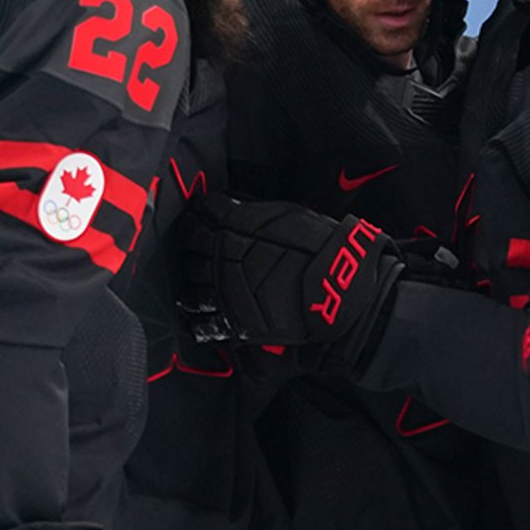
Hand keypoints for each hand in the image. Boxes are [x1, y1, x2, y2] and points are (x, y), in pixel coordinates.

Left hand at [178, 195, 402, 365]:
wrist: (341, 292)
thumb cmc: (323, 250)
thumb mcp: (288, 215)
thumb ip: (253, 211)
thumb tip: (227, 205)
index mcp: (239, 228)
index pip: (207, 213)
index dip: (199, 211)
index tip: (198, 210)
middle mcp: (225, 260)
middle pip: (194, 248)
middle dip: (190, 242)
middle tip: (190, 239)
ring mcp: (228, 294)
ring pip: (193, 286)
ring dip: (189, 280)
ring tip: (190, 278)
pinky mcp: (237, 323)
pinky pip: (206, 324)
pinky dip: (197, 322)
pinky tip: (194, 317)